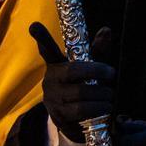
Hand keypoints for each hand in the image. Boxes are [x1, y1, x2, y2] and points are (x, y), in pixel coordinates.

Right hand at [30, 22, 115, 141]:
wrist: (75, 120)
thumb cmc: (84, 87)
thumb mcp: (91, 68)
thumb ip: (98, 51)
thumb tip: (106, 30)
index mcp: (57, 65)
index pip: (48, 50)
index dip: (41, 38)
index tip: (34, 25)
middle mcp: (50, 80)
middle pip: (74, 70)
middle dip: (97, 71)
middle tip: (112, 73)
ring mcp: (52, 98)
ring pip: (81, 92)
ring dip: (102, 93)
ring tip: (110, 95)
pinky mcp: (59, 115)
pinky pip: (81, 109)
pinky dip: (99, 107)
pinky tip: (106, 106)